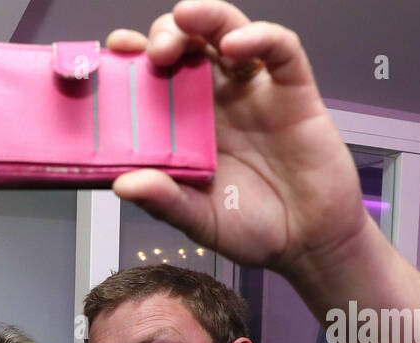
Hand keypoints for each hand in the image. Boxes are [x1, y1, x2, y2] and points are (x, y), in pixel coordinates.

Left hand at [108, 0, 371, 280]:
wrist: (308, 243)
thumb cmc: (252, 228)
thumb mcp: (199, 221)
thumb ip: (165, 202)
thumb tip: (123, 184)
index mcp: (187, 125)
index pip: (155, 79)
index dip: (133, 60)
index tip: (111, 53)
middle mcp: (217, 99)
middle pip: (188, 45)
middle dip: (166, 35)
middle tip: (152, 52)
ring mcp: (255, 91)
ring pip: (229, 31)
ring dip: (206, 18)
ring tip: (184, 20)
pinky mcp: (294, 90)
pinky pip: (280, 49)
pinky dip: (259, 37)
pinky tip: (235, 45)